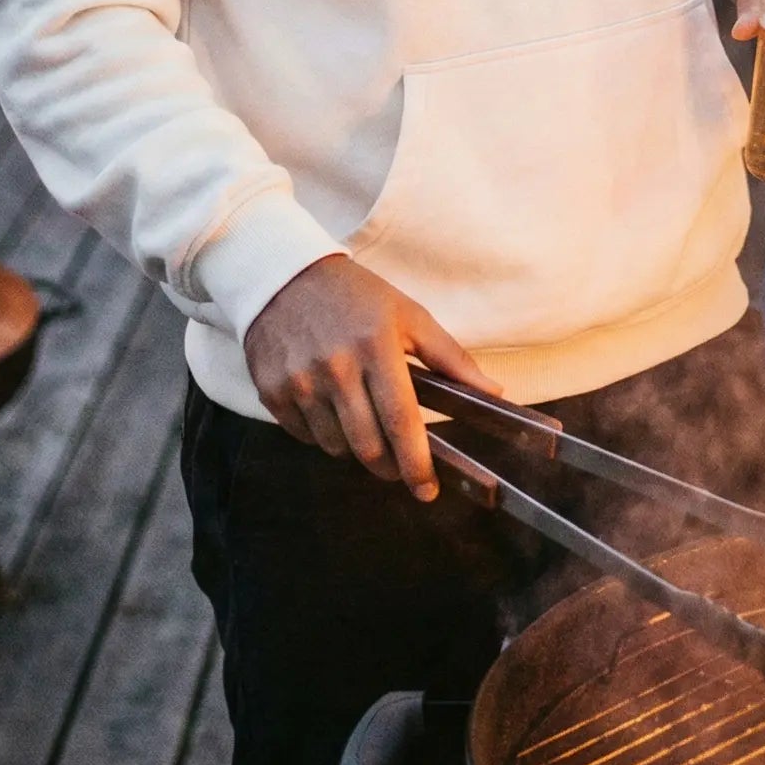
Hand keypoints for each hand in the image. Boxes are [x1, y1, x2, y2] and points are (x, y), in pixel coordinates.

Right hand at [243, 255, 500, 500]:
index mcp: (376, 346)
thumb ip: (450, 358)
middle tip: (401, 467)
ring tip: (364, 423)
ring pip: (336, 447)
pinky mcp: (272, 392)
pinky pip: (305, 437)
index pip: (401, 421)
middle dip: (390, 467)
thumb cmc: (357, 297)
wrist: (284, 276)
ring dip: (356, 449)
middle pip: (368, 446)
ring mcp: (300, 382)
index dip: (417, 463)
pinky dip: (324, 435)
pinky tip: (331, 410)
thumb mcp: (409, 316)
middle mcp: (336, 367)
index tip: (428, 489)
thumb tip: (493, 392)